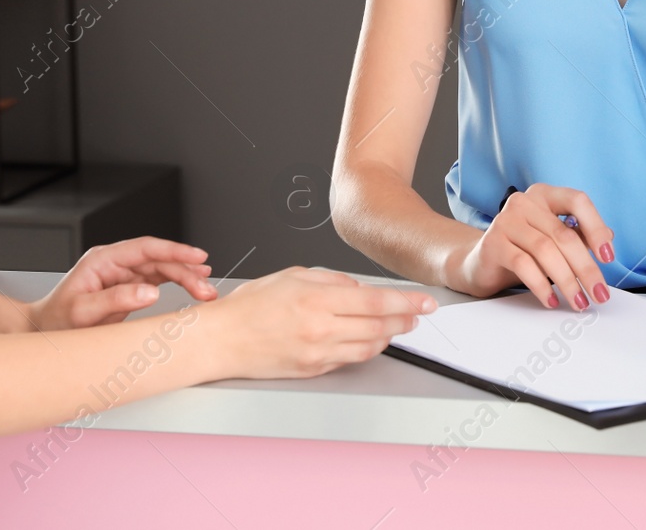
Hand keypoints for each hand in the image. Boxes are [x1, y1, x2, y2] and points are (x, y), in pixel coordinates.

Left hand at [28, 236, 218, 331]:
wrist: (45, 330)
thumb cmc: (57, 321)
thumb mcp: (82, 312)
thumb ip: (116, 300)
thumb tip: (150, 292)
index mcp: (103, 260)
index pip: (145, 248)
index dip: (174, 250)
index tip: (196, 256)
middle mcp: (116, 263)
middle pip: (159, 259)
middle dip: (186, 270)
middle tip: (206, 288)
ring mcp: (123, 273)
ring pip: (163, 269)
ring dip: (186, 278)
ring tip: (207, 291)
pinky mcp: (129, 286)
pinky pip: (159, 279)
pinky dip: (178, 282)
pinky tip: (194, 284)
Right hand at [214, 267, 435, 378]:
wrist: (220, 341)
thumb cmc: (249, 307)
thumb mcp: (292, 275)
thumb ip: (330, 279)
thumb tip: (358, 288)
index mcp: (316, 299)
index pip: (376, 301)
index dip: (406, 301)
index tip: (425, 301)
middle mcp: (321, 328)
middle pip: (379, 326)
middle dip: (406, 320)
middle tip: (420, 314)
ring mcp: (318, 353)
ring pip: (369, 347)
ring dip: (390, 337)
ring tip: (401, 326)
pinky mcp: (313, 370)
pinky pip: (349, 359)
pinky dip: (366, 349)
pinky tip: (372, 340)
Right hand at [454, 183, 614, 308]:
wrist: (481, 263)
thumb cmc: (523, 249)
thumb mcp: (554, 240)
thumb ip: (579, 237)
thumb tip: (608, 241)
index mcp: (545, 195)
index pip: (577, 201)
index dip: (596, 227)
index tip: (608, 256)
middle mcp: (524, 202)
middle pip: (564, 234)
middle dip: (586, 268)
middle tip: (599, 292)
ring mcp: (506, 220)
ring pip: (545, 251)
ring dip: (567, 281)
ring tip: (578, 301)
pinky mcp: (493, 243)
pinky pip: (523, 265)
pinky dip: (542, 285)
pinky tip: (551, 299)